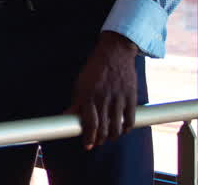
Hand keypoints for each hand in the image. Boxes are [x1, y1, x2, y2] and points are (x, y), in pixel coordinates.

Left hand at [68, 31, 138, 149]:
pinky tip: (122, 130)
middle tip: (97, 143)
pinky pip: (130, 118)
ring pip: (116, 126)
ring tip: (108, 138)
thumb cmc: (94, 69)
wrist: (114, 53)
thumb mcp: (80, 83)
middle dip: (99, 139)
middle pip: (103, 127)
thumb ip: (76, 102)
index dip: (88, 137)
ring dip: (112, 136)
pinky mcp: (131, 96)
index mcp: (88, 95)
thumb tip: (66, 116)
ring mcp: (118, 98)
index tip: (86, 145)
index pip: (89, 123)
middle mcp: (103, 98)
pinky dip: (126, 128)